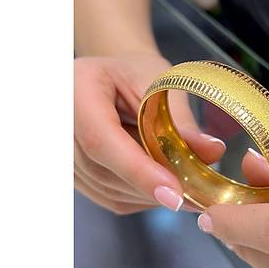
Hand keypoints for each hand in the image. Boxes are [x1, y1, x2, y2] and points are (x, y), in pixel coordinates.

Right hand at [74, 53, 225, 213]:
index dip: (137, 170)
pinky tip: (163, 182)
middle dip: (152, 185)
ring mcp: (62, 154)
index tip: (175, 194)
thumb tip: (212, 153)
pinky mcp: (74, 174)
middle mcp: (57, 125)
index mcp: (75, 89)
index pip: (100, 139)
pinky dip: (141, 195)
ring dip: (149, 193)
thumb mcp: (160, 82)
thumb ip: (180, 119)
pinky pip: (109, 196)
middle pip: (103, 170)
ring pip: (107, 190)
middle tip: (198, 191)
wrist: (114, 77)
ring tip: (185, 182)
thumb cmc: (136, 71)